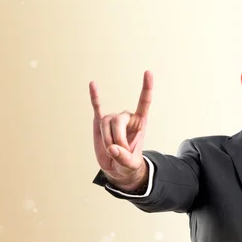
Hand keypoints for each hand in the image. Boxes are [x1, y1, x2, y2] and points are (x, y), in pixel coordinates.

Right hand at [89, 70, 153, 189]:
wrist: (117, 169)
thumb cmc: (128, 165)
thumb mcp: (131, 166)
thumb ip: (124, 158)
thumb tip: (113, 148)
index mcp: (140, 122)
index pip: (144, 101)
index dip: (147, 87)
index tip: (148, 72)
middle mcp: (127, 118)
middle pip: (118, 119)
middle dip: (116, 137)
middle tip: (118, 151)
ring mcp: (113, 120)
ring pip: (106, 123)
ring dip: (106, 139)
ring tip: (111, 149)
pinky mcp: (100, 124)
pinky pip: (97, 108)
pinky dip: (95, 97)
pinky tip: (92, 84)